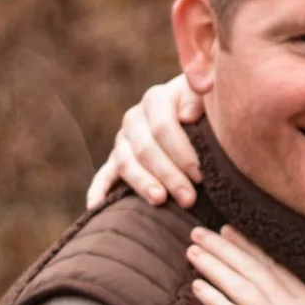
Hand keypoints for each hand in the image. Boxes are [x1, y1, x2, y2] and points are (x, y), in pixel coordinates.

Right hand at [87, 74, 203, 208]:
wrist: (194, 110)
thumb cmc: (206, 108)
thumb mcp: (208, 96)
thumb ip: (198, 97)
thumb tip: (187, 116)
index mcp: (156, 99)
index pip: (163, 127)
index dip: (181, 153)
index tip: (200, 175)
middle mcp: (135, 119)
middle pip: (146, 149)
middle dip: (169, 175)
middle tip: (189, 198)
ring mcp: (123, 140)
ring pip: (127, 163)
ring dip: (143, 184)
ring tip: (160, 201)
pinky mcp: (116, 160)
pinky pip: (103, 176)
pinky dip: (98, 191)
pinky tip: (96, 208)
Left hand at [187, 227, 304, 304]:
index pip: (276, 267)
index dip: (250, 248)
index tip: (231, 232)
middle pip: (254, 270)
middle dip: (226, 248)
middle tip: (202, 231)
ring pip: (241, 288)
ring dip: (214, 266)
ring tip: (193, 250)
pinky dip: (214, 300)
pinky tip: (197, 287)